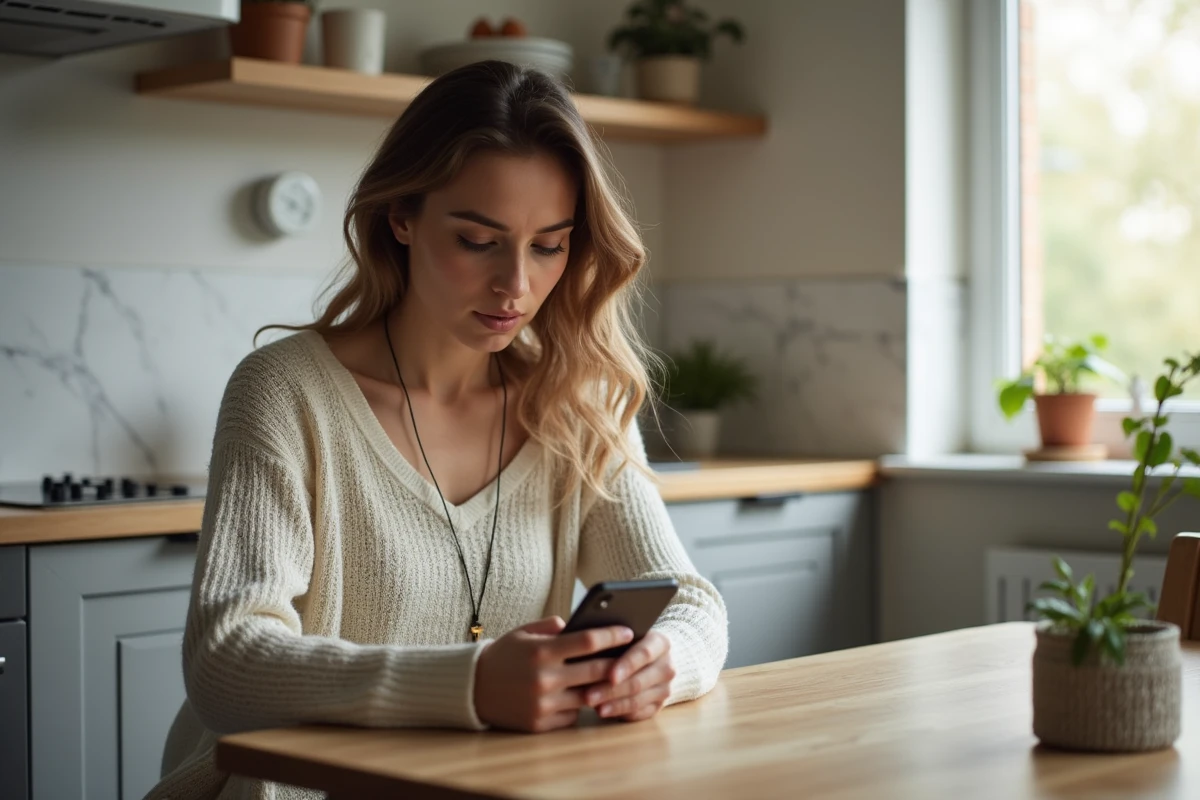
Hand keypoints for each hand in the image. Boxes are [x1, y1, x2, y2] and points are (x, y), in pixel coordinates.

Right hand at [474, 616, 633, 732]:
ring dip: (600, 689)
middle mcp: (545, 679)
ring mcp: (543, 705)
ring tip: (612, 679)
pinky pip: (572, 716)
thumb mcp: (524, 632)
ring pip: (588, 697)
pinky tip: (582, 697)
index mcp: (542, 651)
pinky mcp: (540, 725)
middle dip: (617, 664)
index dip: (612, 636)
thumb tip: (584, 626)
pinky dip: (578, 707)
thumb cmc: (504, 655)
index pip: (588, 642)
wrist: (473, 689)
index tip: (629, 632)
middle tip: (632, 658)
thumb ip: (554, 626)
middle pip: (596, 671)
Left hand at [584, 630, 674, 721]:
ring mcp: (665, 688)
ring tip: (591, 705)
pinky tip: (603, 711)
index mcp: (661, 643)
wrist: (650, 657)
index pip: (644, 654)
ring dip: (613, 704)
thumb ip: (612, 640)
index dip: (627, 665)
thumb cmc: (628, 642)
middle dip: (611, 690)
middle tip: (588, 696)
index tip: (610, 675)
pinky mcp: (659, 706)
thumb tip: (588, 648)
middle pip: (638, 681)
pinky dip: (619, 713)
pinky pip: (639, 713)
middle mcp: (667, 666)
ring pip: (637, 700)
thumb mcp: (624, 636)